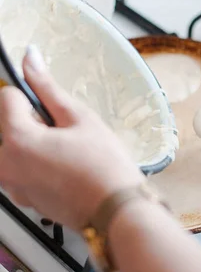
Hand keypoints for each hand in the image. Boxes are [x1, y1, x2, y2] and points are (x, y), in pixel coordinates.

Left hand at [0, 46, 142, 230]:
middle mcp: (5, 166)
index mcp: (16, 140)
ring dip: (35, 144)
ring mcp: (14, 186)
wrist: (117, 212)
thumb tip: (30, 59)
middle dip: (32, 122)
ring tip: (69, 152)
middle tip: (66, 133)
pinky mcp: (25, 200)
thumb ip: (47, 87)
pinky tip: (67, 170)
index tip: (51, 104)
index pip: (8, 97)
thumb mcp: (80, 118)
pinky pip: (23, 171)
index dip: (33, 96)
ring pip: (16, 148)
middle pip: (8, 125)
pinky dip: (39, 165)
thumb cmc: (105, 168)